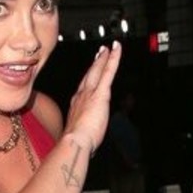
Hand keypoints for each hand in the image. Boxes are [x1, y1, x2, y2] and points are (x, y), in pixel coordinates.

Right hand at [63, 41, 121, 155]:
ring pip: (97, 70)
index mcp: (76, 106)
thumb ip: (82, 131)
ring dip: (103, 59)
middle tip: (100, 53)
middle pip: (89, 76)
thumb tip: (85, 137)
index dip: (86, 81)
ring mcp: (90, 92)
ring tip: (107, 50)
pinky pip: (108, 71)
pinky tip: (117, 49)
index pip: (83, 90)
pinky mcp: (101, 93)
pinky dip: (113, 58)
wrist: (75, 141)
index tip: (89, 75)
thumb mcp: (78, 136)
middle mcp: (81, 96)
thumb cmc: (76, 143)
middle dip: (94, 64)